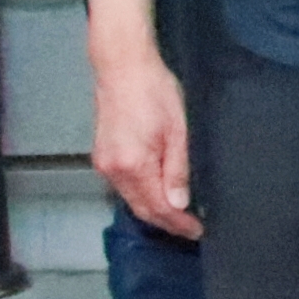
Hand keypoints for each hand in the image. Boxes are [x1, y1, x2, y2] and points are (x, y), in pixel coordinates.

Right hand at [93, 49, 202, 238]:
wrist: (123, 67)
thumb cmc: (154, 90)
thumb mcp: (178, 129)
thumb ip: (178, 169)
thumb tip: (180, 203)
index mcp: (134, 165)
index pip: (158, 207)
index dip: (178, 222)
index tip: (196, 230)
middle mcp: (113, 170)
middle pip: (141, 208)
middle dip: (166, 222)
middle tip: (190, 229)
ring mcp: (104, 164)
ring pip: (131, 199)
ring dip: (153, 210)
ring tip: (178, 216)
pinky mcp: (101, 156)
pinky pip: (123, 186)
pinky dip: (141, 195)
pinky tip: (156, 193)